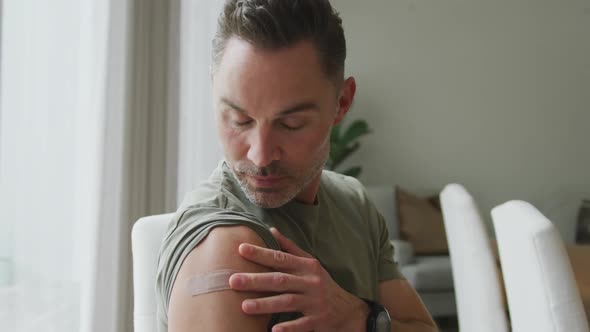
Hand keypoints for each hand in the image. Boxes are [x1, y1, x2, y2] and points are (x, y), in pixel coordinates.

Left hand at [229, 227, 369, 331]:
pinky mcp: (318, 321)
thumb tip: (271, 229)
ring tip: (245, 306)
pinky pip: (301, 324)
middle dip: (256, 280)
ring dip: (266, 304)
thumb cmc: (322, 284)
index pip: (281, 258)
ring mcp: (315, 302)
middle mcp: (311, 282)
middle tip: (233, 281)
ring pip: (287, 302)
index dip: (261, 253)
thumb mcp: (310, 264)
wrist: (349, 310)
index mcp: (307, 266)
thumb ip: (290, 249)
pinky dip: (288, 327)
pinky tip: (274, 330)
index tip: (241, 249)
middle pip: (280, 280)